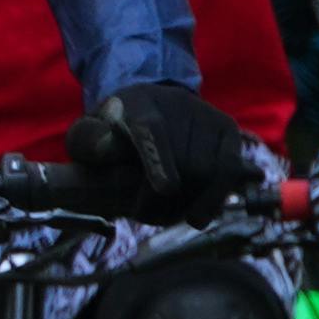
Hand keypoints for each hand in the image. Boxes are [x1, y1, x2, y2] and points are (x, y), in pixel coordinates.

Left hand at [62, 76, 256, 221]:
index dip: (160, 159)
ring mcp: (207, 115)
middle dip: (166, 199)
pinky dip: (214, 198)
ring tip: (166, 215)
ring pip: (211, 172)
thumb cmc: (111, 131)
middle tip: (144, 215)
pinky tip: (197, 215)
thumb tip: (106, 149)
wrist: (146, 109)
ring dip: (189, 202)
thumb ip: (88, 140)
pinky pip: (231, 171)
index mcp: (137, 103)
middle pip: (185, 163)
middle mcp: (178, 103)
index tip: (166, 188)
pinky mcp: (228, 129)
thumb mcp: (88, 134)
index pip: (151, 130)